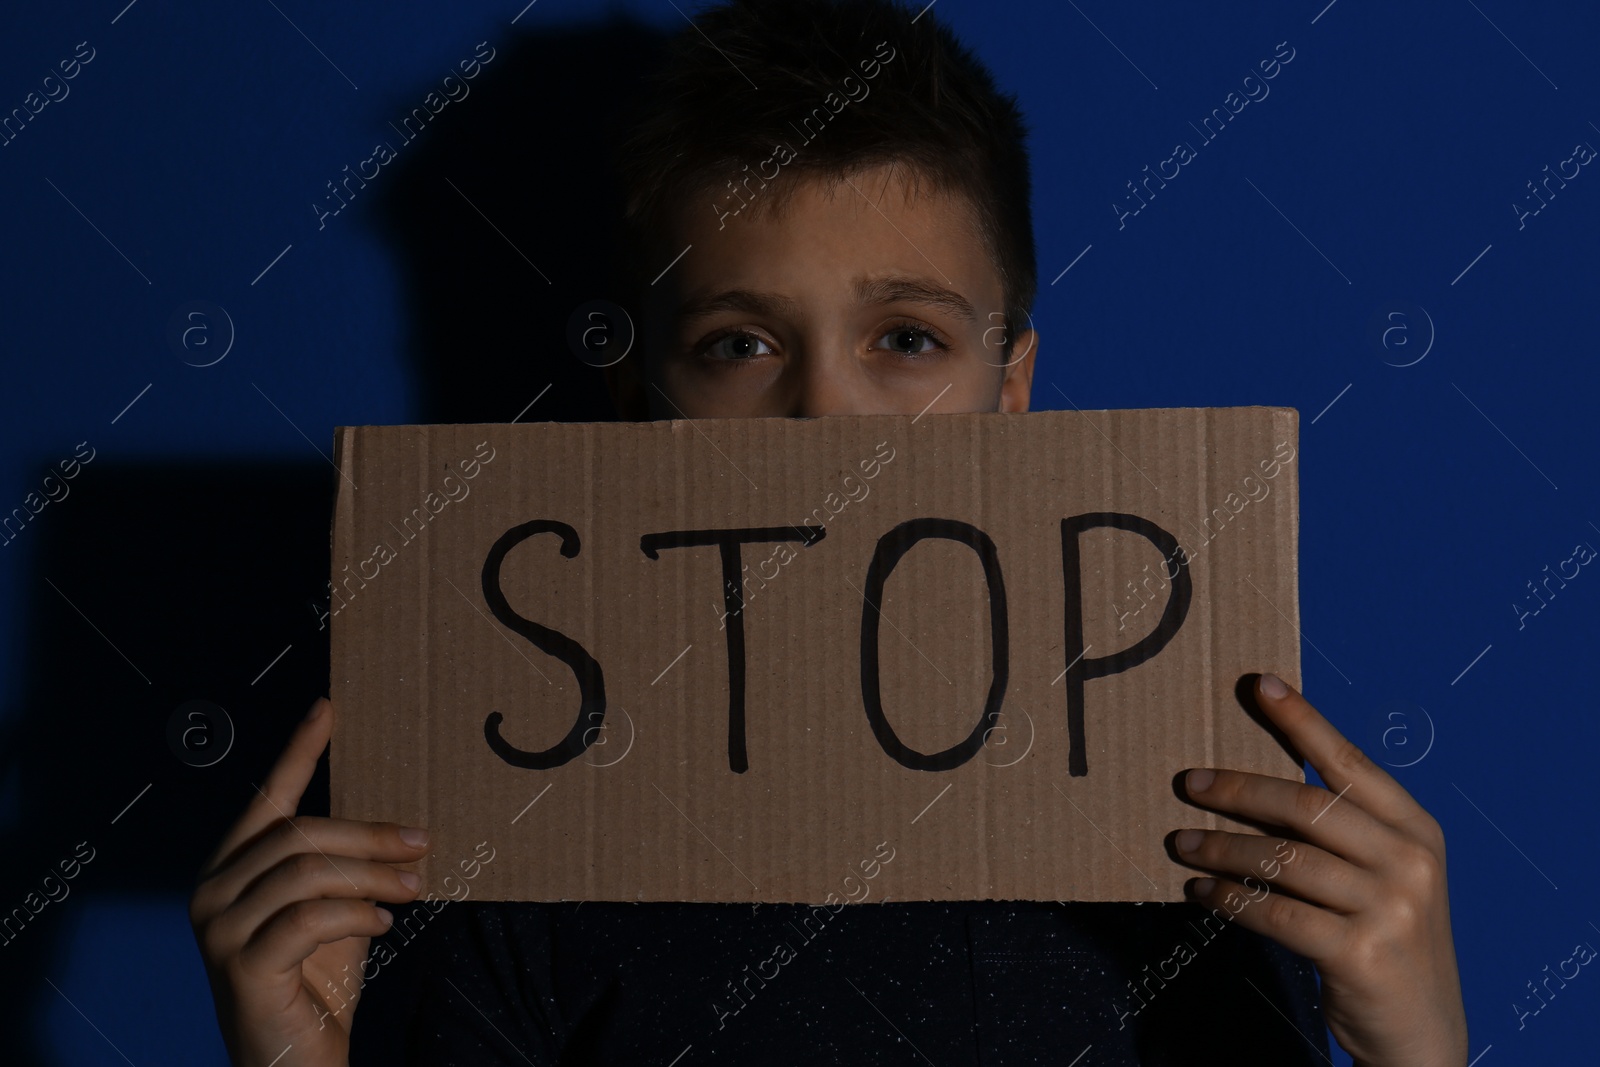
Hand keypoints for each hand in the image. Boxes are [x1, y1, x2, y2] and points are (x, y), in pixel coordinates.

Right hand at [189, 697, 430, 1065]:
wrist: (295, 1061)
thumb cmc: (317, 983)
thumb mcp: (337, 911)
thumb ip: (348, 869)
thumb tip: (402, 826)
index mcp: (231, 869)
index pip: (267, 799)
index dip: (299, 751)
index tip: (330, 708)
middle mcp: (211, 892)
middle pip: (298, 834)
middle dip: (369, 834)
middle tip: (422, 841)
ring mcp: (219, 930)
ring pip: (306, 871)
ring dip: (372, 876)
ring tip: (413, 889)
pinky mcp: (241, 966)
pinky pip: (309, 918)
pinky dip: (355, 916)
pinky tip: (381, 927)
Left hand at [1171, 673, 1467, 1066]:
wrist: (1422, 1030)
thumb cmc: (1386, 937)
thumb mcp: (1385, 875)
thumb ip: (1342, 831)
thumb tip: (1253, 784)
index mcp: (1418, 830)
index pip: (1351, 763)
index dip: (1303, 721)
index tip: (1260, 685)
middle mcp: (1411, 861)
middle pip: (1308, 806)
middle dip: (1240, 791)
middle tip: (1189, 783)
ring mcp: (1391, 909)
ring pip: (1284, 860)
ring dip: (1222, 850)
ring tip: (1182, 844)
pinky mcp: (1361, 953)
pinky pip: (1275, 912)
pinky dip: (1230, 899)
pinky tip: (1201, 893)